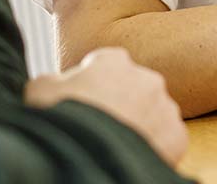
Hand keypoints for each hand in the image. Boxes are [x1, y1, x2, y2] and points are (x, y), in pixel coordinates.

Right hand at [25, 47, 187, 166]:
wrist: (86, 153)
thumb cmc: (59, 118)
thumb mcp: (39, 89)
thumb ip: (53, 79)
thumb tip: (55, 84)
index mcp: (115, 60)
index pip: (107, 66)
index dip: (93, 85)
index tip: (84, 103)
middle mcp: (147, 78)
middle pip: (133, 90)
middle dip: (121, 104)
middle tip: (101, 126)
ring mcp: (165, 107)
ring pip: (153, 115)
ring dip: (139, 125)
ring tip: (115, 143)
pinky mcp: (176, 136)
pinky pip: (167, 140)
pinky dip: (154, 147)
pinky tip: (132, 155)